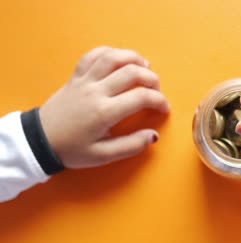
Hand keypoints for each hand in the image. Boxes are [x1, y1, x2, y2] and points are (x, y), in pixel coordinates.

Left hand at [39, 46, 169, 168]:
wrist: (40, 142)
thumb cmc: (72, 150)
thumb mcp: (103, 156)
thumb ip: (131, 146)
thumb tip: (154, 136)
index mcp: (105, 112)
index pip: (141, 97)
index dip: (159, 101)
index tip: (164, 108)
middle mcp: (96, 91)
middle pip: (131, 72)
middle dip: (152, 79)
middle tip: (156, 90)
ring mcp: (84, 80)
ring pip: (113, 57)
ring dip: (133, 58)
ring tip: (144, 67)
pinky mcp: (75, 76)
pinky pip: (93, 55)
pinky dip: (109, 52)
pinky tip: (119, 59)